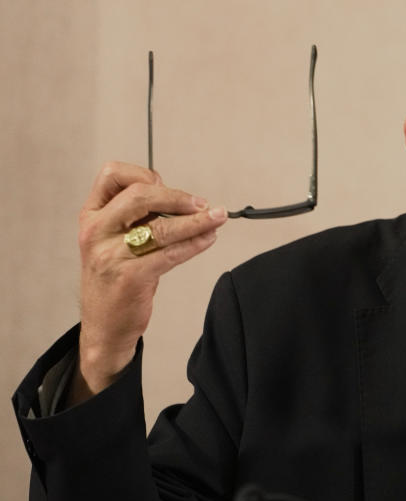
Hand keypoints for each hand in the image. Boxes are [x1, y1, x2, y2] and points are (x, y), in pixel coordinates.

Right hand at [71, 162, 228, 402]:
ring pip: (162, 227)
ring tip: (218, 218)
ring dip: (197, 221)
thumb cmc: (116, 277)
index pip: (112, 175)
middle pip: (140, 196)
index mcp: (91, 216)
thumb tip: (181, 198)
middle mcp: (96, 231)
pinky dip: (195, 244)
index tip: (166, 185)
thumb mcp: (113, 238)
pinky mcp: (130, 277)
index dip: (143, 174)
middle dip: (178, 197)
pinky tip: (209, 238)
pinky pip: (171, 253)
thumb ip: (137, 215)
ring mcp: (111, 255)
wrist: (104, 325)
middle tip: (203, 204)